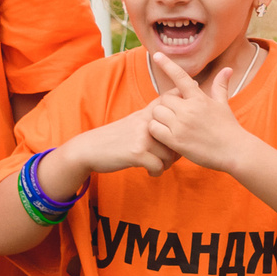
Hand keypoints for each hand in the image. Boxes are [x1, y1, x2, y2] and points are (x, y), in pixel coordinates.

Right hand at [53, 107, 179, 183]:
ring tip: (157, 165)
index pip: (173, 102)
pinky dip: (156, 172)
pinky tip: (149, 171)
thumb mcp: (135, 120)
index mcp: (148, 112)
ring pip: (171, 155)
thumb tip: (180, 121)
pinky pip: (159, 166)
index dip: (184, 111)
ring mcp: (142, 136)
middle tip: (168, 158)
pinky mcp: (137, 153)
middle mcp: (147, 121)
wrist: (90, 148)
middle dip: (177, 151)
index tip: (186, 121)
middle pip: (178, 136)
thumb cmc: (116, 138)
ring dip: (166, 165)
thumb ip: (155, 117)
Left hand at [143, 53, 255, 171]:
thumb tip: (227, 69)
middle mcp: (188, 109)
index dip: (167, 64)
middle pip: (164, 98)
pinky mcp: (176, 141)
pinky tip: (165, 135)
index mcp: (199, 98)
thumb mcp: (224, 104)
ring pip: (156, 112)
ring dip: (159, 117)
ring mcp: (181, 125)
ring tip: (169, 124)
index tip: (156, 54)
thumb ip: (221, 86)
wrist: (234, 151)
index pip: (180, 77)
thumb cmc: (229, 128)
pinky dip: (156, 130)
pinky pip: (154, 129)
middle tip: (174, 113)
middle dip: (167, 104)